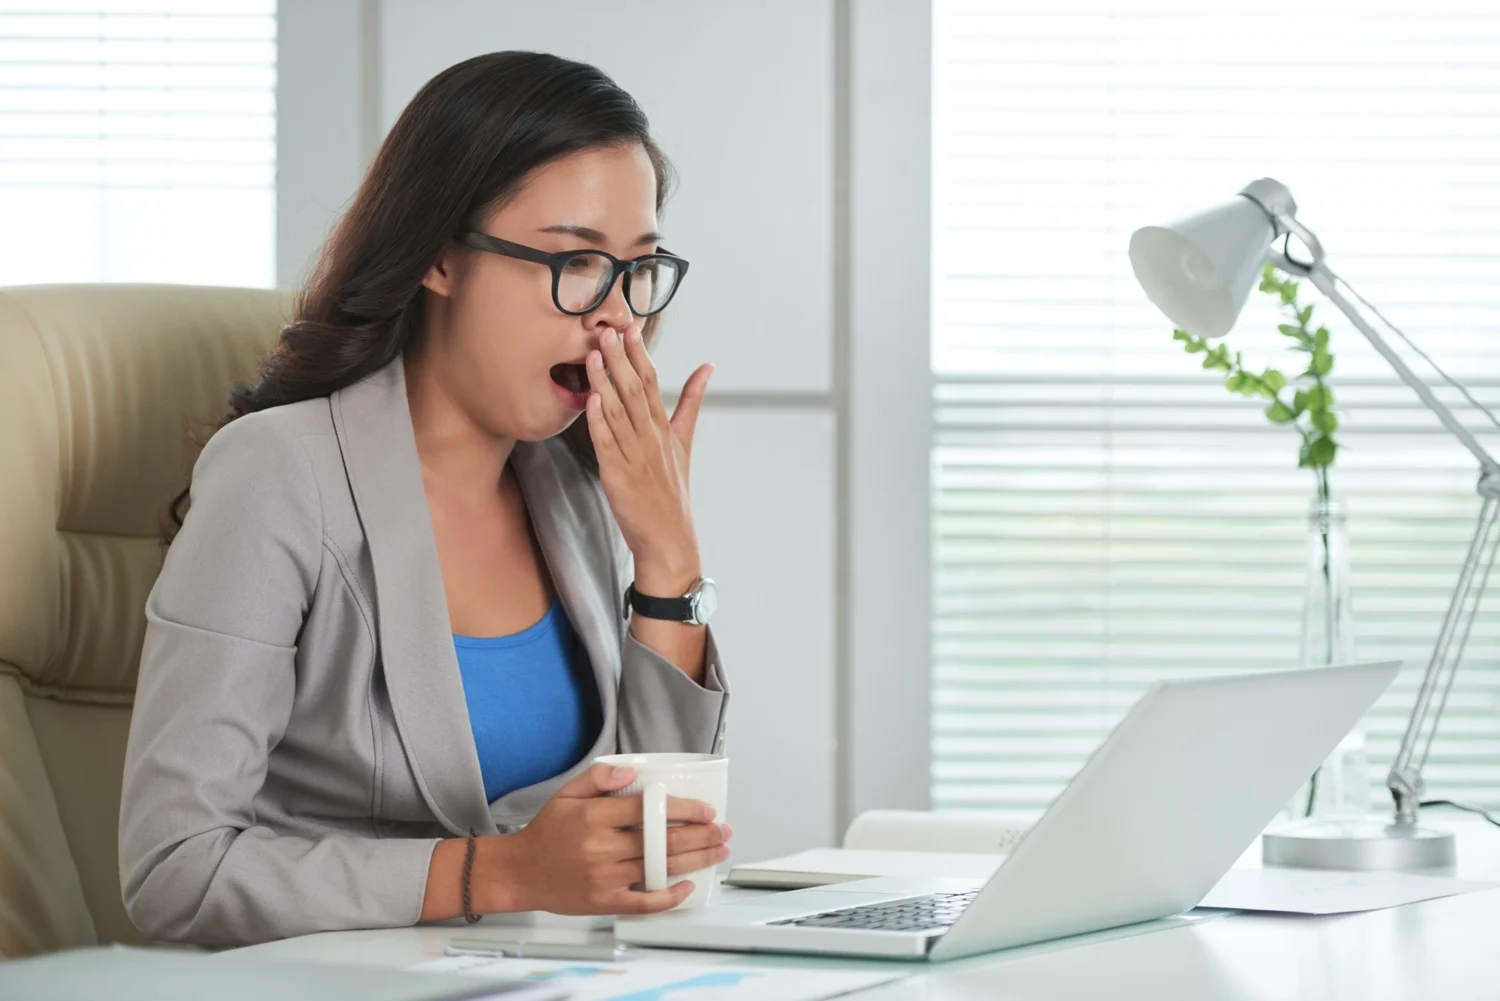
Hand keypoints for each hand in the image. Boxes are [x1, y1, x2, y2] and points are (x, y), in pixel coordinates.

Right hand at [491, 763, 731, 914]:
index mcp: (594, 816)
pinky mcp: (604, 902)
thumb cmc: (547, 832)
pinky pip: (644, 902)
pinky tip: (687, 886)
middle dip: (701, 836)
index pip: (649, 810)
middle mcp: (601, 847)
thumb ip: (598, 776)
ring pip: (659, 869)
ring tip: (718, 852)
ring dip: (696, 860)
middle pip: (662, 841)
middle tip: (723, 830)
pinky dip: (669, 897)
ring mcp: (604, 877)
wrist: (520, 872)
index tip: (706, 810)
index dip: (683, 810)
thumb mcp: (566, 793)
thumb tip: (632, 770)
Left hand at [584, 323, 712, 593]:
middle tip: (608, 329)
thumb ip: (692, 401)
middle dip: (620, 358)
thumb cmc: (673, 491)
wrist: (669, 538)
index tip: (630, 327)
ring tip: (594, 353)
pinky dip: (599, 420)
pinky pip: (606, 442)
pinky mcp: (618, 474)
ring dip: (605, 381)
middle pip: (635, 390)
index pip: (652, 382)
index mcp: (664, 428)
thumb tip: (708, 366)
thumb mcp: (685, 441)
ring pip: (618, 411)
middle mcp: (651, 437)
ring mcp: (634, 455)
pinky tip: (591, 399)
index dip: (639, 354)